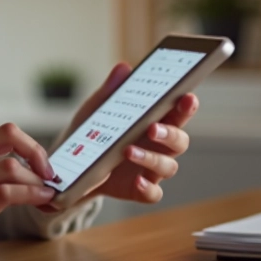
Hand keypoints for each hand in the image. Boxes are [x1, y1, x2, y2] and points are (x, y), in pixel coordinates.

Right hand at [0, 123, 57, 260]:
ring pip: (12, 167)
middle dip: (39, 157)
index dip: (30, 144)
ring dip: (37, 181)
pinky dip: (31, 195)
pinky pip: (7, 195)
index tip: (40, 163)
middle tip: (49, 176)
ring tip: (46, 193)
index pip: (3, 131)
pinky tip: (39, 201)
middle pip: (11, 140)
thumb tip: (14, 167)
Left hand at [64, 63, 198, 204]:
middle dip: (171, 133)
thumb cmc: (92, 132)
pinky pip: (153, 192)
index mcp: (154, 121)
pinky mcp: (139, 189)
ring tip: (128, 150)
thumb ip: (111, 91)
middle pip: (180, 140)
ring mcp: (151, 169)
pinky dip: (148, 188)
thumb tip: (124, 68)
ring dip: (152, 159)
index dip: (186, 105)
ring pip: (168, 166)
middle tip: (153, 128)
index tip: (187, 97)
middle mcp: (159, 146)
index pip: (178, 111)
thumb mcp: (96, 110)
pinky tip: (136, 181)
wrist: (73, 166)